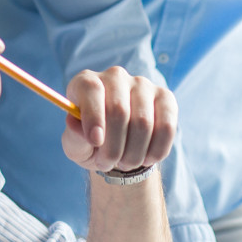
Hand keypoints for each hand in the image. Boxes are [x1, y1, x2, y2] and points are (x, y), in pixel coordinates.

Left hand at [61, 67, 176, 178]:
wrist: (119, 148)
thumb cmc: (92, 142)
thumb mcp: (76, 145)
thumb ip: (74, 137)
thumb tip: (80, 128)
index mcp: (86, 83)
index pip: (91, 89)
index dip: (93, 116)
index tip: (95, 141)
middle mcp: (115, 77)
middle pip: (118, 110)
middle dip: (113, 147)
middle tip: (106, 164)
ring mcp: (143, 85)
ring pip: (143, 122)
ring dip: (133, 154)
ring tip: (123, 163)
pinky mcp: (166, 99)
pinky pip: (166, 127)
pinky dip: (155, 151)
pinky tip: (145, 159)